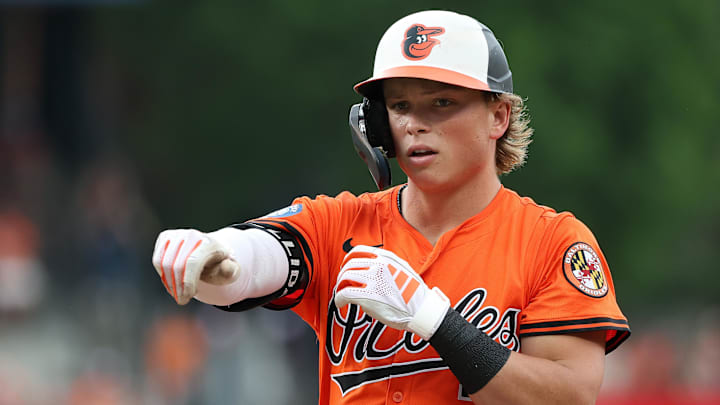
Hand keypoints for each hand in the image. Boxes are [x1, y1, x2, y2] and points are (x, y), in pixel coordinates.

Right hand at [151, 229, 240, 304]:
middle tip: (183, 300)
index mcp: (210, 243)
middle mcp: (193, 235)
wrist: (209, 252)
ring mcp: (178, 234)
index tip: (188, 297)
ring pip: (163, 263)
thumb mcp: (229, 271)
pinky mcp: (166, 237)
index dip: (187, 282)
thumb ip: (230, 271)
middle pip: (176, 265)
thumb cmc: (218, 265)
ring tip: (179, 293)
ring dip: (169, 283)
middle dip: (177, 287)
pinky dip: (163, 275)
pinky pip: (157, 260)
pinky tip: (173, 283)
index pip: (192, 263)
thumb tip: (226, 266)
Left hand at [334, 245, 449, 339]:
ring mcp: (374, 280)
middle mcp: (379, 265)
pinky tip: (340, 304)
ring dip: (339, 286)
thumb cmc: (414, 294)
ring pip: (345, 277)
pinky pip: (345, 293)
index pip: (358, 251)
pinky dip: (339, 299)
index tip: (345, 267)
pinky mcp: (369, 296)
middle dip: (342, 275)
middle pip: (349, 265)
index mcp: (386, 258)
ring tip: (342, 295)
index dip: (348, 259)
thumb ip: (387, 265)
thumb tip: (370, 268)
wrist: (422, 310)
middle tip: (342, 284)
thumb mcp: (403, 269)